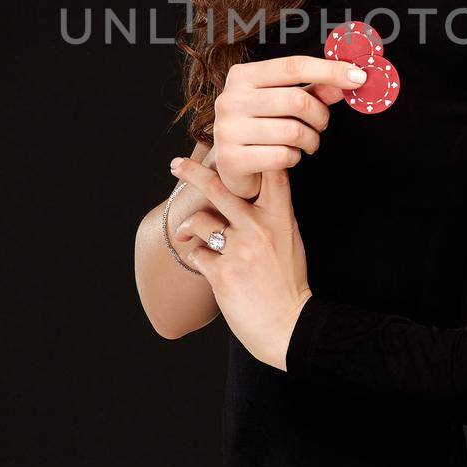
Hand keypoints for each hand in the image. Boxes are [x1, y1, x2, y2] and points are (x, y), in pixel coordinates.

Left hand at [173, 160, 310, 371]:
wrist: (289, 326)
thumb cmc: (288, 284)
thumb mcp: (291, 240)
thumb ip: (273, 214)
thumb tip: (247, 193)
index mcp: (281, 218)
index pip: (269, 173)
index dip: (252, 152)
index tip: (236, 139)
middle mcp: (260, 228)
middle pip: (221, 187)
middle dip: (193, 173)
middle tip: (175, 164)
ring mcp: (240, 249)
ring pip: (201, 221)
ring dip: (193, 229)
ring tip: (192, 237)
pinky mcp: (222, 273)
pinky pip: (196, 253)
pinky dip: (197, 257)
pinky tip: (206, 264)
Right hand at [212, 55, 367, 198]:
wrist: (231, 166)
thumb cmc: (261, 128)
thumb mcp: (285, 104)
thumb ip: (315, 90)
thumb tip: (351, 77)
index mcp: (242, 76)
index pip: (293, 66)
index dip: (330, 70)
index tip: (358, 77)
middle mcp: (230, 99)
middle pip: (296, 100)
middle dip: (320, 115)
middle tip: (322, 124)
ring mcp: (228, 129)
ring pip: (292, 131)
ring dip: (311, 140)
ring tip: (307, 143)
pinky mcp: (232, 158)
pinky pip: (282, 156)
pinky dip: (294, 158)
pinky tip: (288, 157)